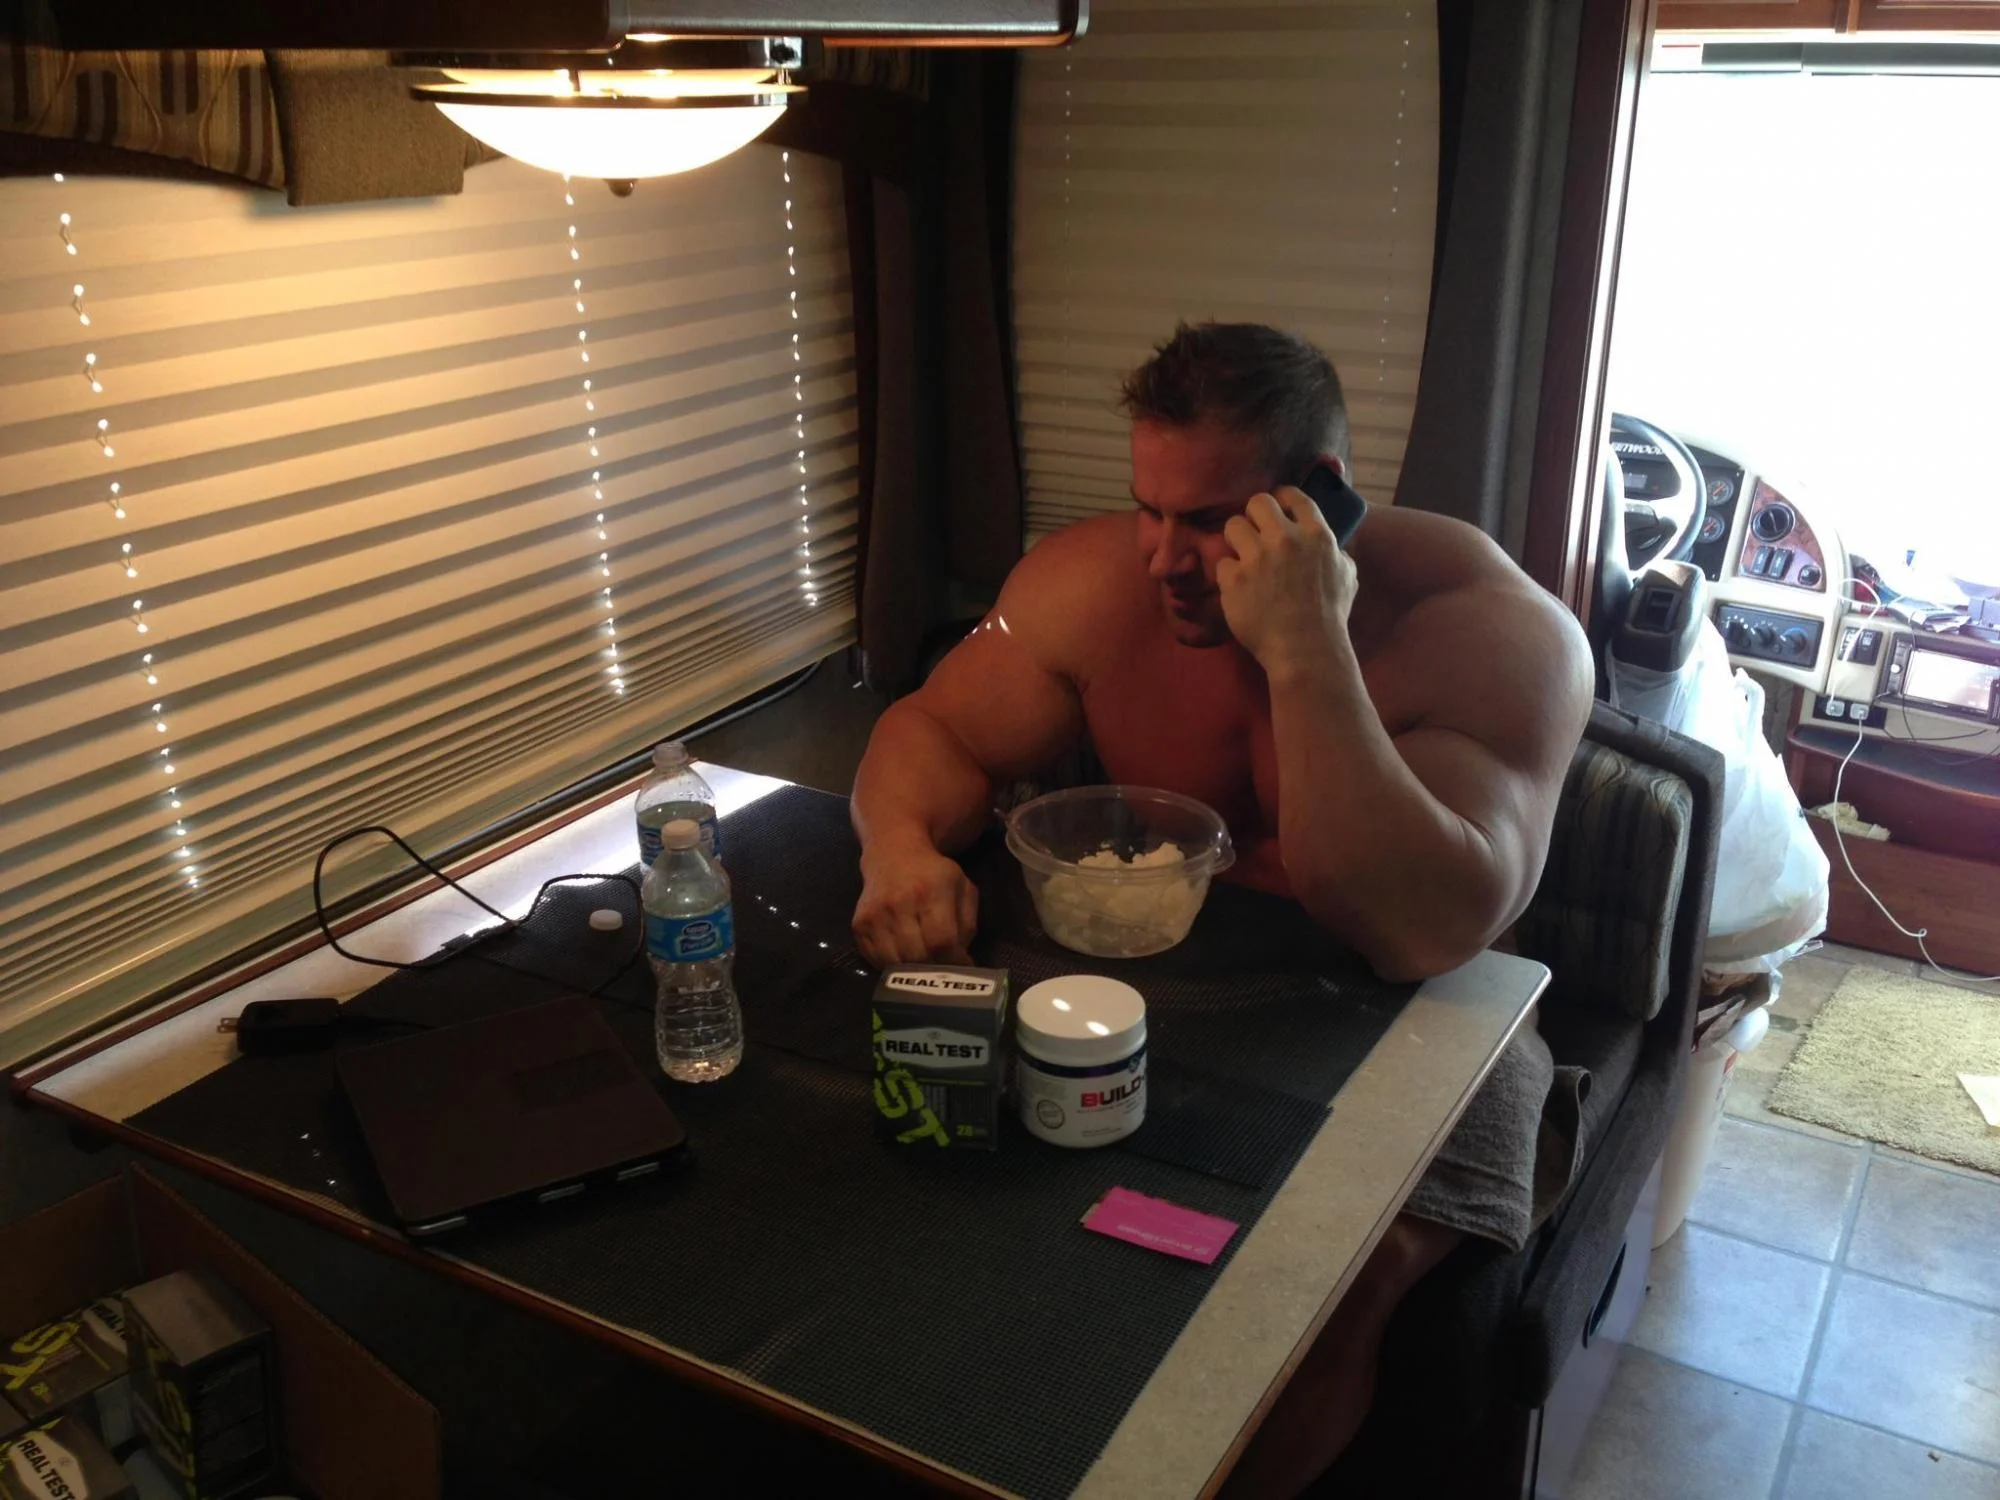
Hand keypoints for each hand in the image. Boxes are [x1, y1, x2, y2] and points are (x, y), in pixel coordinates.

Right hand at [853, 838, 978, 966]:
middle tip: (942, 967)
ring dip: (913, 972)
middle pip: (918, 957)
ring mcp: (874, 916)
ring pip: (896, 964)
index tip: (961, 967)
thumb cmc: (933, 875)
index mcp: (930, 892)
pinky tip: (904, 956)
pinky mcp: (859, 925)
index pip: (941, 941)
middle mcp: (899, 903)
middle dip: (934, 970)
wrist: (893, 855)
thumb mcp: (962, 889)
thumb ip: (967, 926)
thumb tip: (962, 963)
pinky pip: (877, 960)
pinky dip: (893, 966)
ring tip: (924, 963)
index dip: (954, 962)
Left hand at [1216, 487, 1358, 677]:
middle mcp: (1285, 539)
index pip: (1293, 495)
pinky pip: (1223, 563)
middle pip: (1257, 502)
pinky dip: (1229, 576)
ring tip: (1243, 558)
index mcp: (1316, 535)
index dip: (1281, 498)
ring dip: (1237, 541)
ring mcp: (1257, 558)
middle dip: (1254, 515)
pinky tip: (1240, 589)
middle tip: (1256, 534)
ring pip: (1233, 525)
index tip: (1277, 507)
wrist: (1304, 650)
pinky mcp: (1234, 579)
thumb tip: (1331, 546)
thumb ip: (1336, 554)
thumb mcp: (1347, 577)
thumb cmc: (1329, 617)